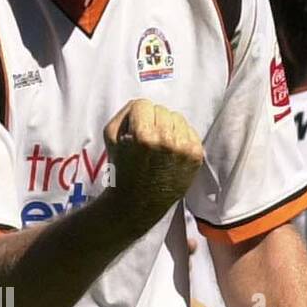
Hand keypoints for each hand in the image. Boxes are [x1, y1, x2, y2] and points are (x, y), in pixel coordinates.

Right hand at [103, 100, 202, 235]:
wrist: (138, 202)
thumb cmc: (122, 169)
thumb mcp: (111, 138)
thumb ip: (125, 113)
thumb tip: (143, 105)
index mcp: (143, 135)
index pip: (143, 104)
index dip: (137, 117)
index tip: (134, 131)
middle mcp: (166, 140)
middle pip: (162, 110)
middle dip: (153, 121)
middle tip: (147, 141)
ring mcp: (184, 148)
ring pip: (177, 118)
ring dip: (168, 127)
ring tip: (159, 147)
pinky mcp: (196, 156)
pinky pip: (190, 131)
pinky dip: (180, 137)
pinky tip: (171, 153)